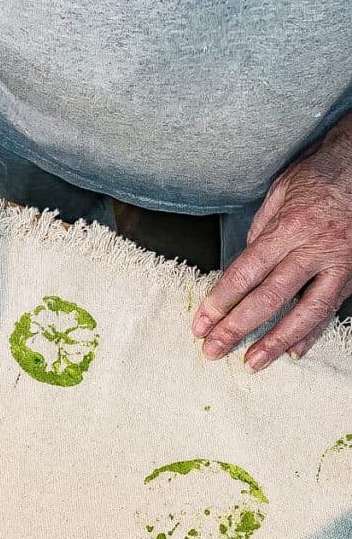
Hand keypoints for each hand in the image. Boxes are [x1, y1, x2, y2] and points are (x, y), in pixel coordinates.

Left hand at [192, 114, 351, 370]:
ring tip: (252, 363)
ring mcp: (337, 265)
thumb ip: (262, 231)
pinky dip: (312, 332)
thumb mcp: (280, 192)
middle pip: (269, 298)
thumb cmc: (318, 175)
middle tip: (213, 350)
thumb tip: (245, 264)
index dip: (221, 301)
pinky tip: (294, 351)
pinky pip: (330, 309)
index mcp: (288, 228)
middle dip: (238, 328)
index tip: (201, 323)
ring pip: (304, 313)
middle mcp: (313, 250)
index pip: (246, 273)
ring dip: (275, 342)